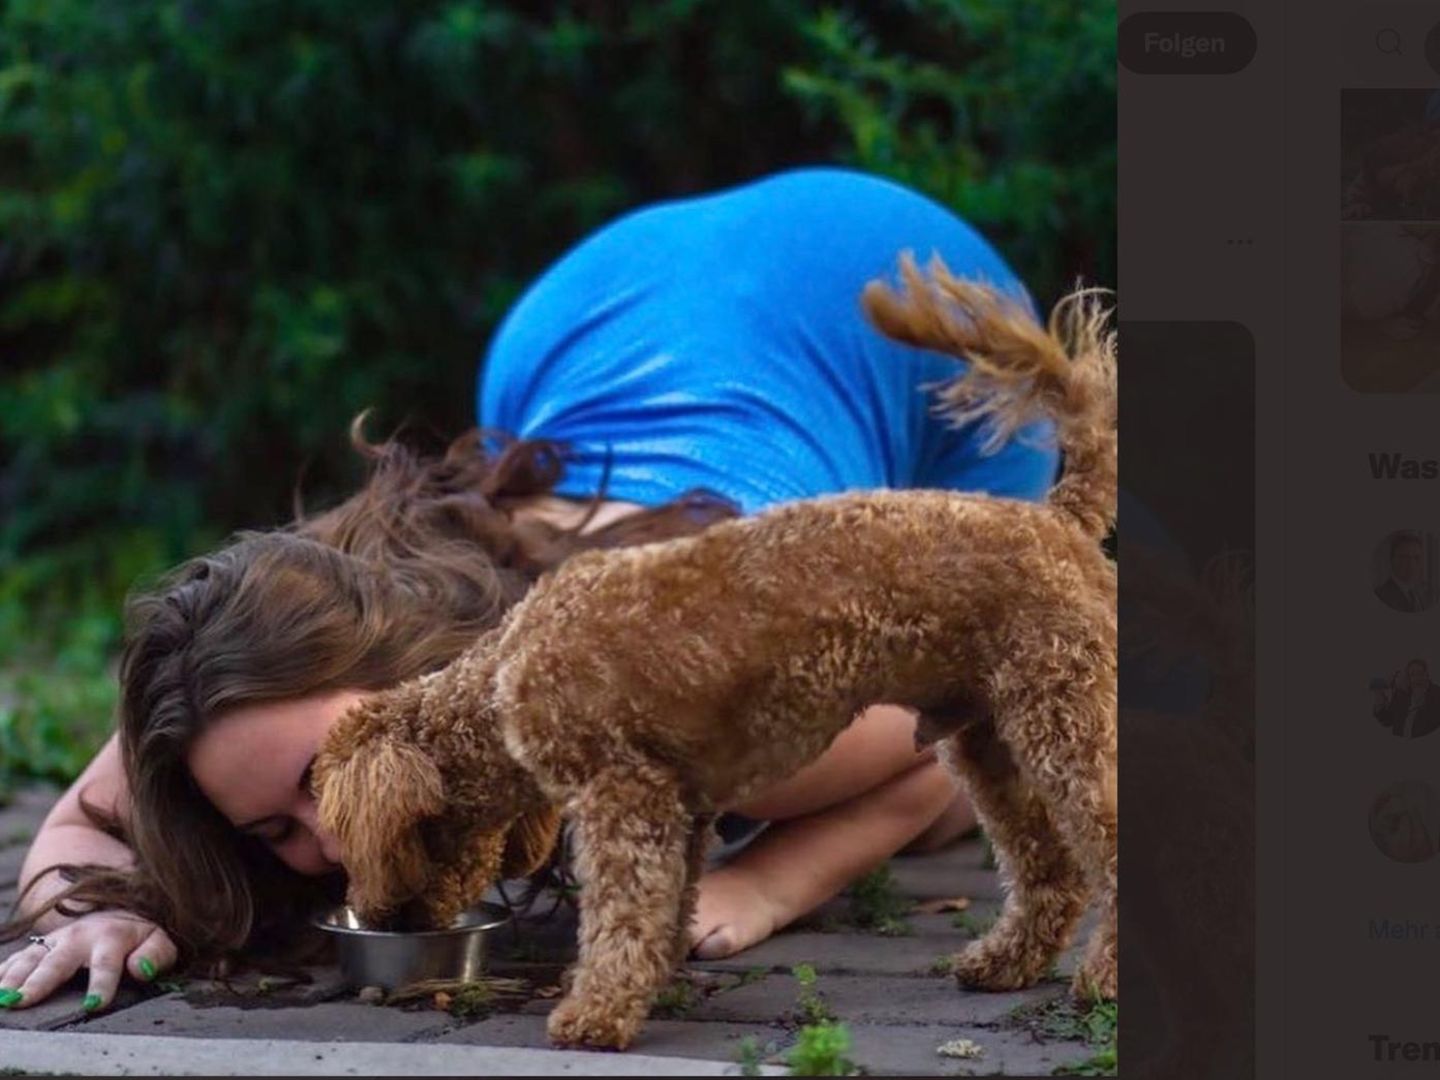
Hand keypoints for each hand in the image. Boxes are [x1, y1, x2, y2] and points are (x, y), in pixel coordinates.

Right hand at [0, 911, 176, 1011]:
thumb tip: (141, 969)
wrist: (117, 913)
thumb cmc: (138, 936)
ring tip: (4, 998)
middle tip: (23, 1001)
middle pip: (58, 962)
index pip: (107, 963)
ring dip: (14, 978)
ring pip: (31, 959)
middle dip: (40, 982)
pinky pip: (17, 958)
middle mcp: (79, 937)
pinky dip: (3, 971)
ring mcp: (55, 941)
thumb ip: (155, 955)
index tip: (94, 1005)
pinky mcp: (40, 946)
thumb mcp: (158, 941)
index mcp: (112, 937)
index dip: (102, 984)